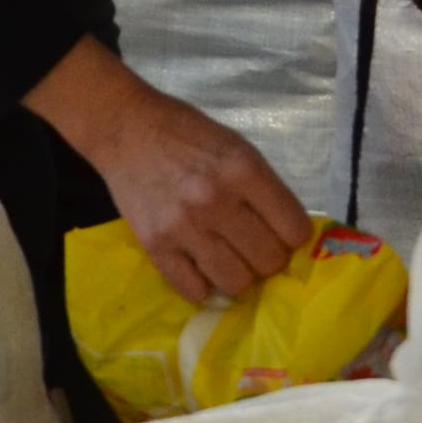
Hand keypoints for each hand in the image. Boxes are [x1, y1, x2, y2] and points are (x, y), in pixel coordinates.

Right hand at [26, 41, 316, 303]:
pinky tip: (201, 266)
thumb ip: (265, 189)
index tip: (283, 234)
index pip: (294, 230)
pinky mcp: (155, 246)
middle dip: (268, 258)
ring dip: (238, 275)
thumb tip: (290, 236)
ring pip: (236, 283)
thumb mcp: (238, 148)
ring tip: (228, 257)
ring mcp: (183, 227)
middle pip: (268, 261)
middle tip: (254, 245)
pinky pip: (194, 291)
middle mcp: (216, 201)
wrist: (127, 131)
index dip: (293, 236)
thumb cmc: (188, 135)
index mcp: (243, 170)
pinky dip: (203, 285)